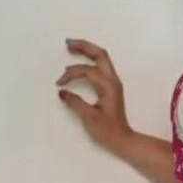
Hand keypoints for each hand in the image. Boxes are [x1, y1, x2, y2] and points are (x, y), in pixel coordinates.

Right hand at [56, 38, 131, 154]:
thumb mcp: (89, 117)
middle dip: (83, 46)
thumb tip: (62, 92)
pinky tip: (81, 60)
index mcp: (108, 86)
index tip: (59, 84)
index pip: (87, 71)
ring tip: (71, 47)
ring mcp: (113, 82)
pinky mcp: (111, 87)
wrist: (123, 139)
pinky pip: (101, 66)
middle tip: (67, 43)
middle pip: (100, 54)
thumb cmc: (108, 131)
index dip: (71, 74)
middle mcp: (112, 80)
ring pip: (102, 58)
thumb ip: (75, 102)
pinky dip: (90, 60)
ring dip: (87, 51)